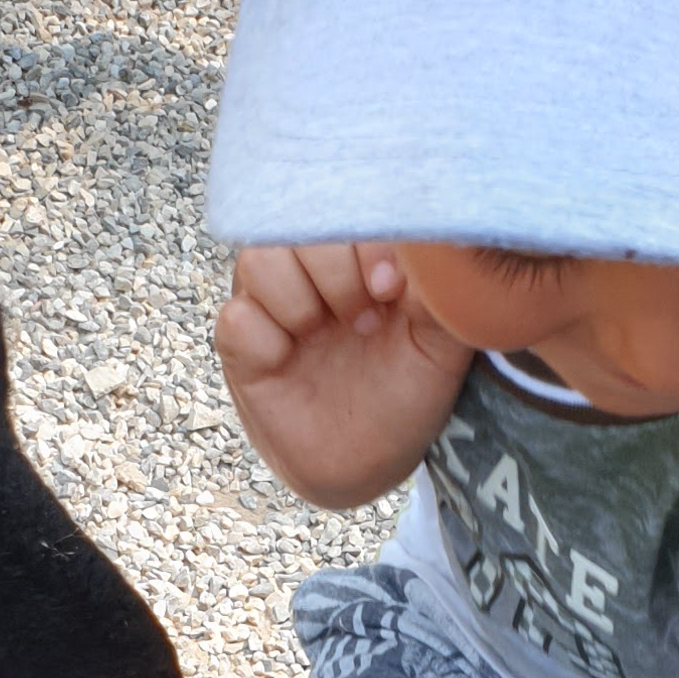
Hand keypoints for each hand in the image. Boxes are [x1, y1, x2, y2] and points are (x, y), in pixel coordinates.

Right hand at [214, 244, 469, 512]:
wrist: (370, 467)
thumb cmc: (406, 398)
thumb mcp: (441, 348)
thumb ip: (441, 293)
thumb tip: (432, 245)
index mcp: (358, 258)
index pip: (346, 210)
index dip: (365, 241)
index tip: (391, 286)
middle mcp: (311, 273)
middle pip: (298, 227)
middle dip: (336, 273)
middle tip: (366, 322)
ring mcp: (273, 306)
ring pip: (258, 259)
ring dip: (298, 299)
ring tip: (327, 336)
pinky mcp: (242, 347)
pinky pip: (237, 319)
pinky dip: (267, 340)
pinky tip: (291, 362)